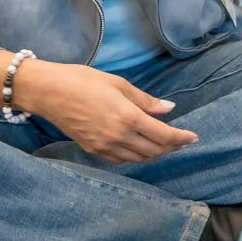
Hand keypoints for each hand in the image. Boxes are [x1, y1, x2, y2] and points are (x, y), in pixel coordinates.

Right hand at [10, 60, 197, 162]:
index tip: (193, 137)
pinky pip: (121, 160)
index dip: (181, 138)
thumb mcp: (118, 84)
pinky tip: (140, 148)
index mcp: (128, 118)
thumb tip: (169, 109)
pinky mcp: (92, 150)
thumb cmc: (83, 80)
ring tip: (164, 144)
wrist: (48, 92)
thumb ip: (145, 100)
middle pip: (154, 150)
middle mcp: (118, 137)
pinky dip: (135, 156)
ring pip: (138, 159)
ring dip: (155, 153)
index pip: (163, 135)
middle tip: (181, 140)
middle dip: (171, 147)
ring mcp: (104, 146)